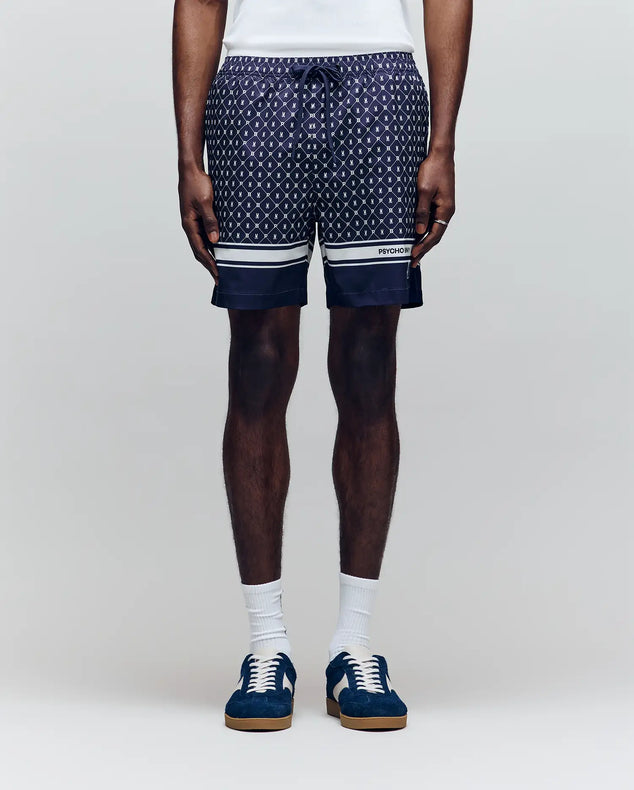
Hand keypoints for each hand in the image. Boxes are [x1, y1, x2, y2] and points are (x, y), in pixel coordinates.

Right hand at [178, 166, 219, 284]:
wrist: (191, 170)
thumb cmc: (197, 184)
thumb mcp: (206, 202)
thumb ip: (210, 221)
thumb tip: (215, 241)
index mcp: (189, 225)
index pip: (200, 250)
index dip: (210, 264)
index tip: (219, 274)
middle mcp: (190, 226)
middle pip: (199, 251)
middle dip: (210, 266)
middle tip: (221, 279)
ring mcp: (194, 223)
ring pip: (202, 245)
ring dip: (211, 258)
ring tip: (221, 269)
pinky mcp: (199, 218)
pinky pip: (205, 236)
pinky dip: (212, 246)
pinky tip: (220, 251)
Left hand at [411, 151, 455, 267]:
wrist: (440, 154)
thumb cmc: (433, 169)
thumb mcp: (424, 191)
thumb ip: (421, 212)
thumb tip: (418, 231)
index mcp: (446, 210)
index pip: (434, 235)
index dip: (422, 246)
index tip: (412, 255)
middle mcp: (446, 212)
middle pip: (435, 236)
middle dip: (423, 249)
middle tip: (412, 262)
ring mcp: (443, 208)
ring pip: (433, 230)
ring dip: (423, 242)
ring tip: (413, 254)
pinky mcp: (438, 203)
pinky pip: (431, 221)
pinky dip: (423, 231)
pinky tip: (415, 236)